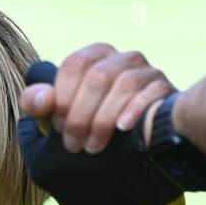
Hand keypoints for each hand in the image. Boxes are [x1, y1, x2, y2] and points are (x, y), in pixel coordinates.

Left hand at [20, 44, 173, 154]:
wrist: (139, 148)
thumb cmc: (92, 129)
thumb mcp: (59, 120)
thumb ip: (40, 107)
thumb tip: (40, 98)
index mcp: (95, 57)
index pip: (74, 64)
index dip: (62, 97)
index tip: (57, 127)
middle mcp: (122, 58)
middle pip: (98, 75)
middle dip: (81, 115)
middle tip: (73, 144)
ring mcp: (148, 72)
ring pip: (124, 84)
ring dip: (103, 120)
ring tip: (93, 147)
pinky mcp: (165, 90)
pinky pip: (151, 94)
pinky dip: (134, 111)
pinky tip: (122, 128)